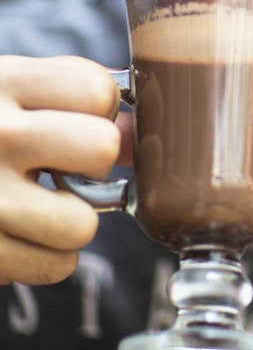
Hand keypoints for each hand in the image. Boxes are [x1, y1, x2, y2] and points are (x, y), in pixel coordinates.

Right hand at [0, 55, 120, 285]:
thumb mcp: (9, 91)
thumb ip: (73, 98)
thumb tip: (141, 138)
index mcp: (1, 84)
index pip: (98, 91)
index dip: (98, 106)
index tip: (75, 113)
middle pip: (101, 149)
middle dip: (94, 159)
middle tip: (65, 163)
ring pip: (82, 225)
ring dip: (70, 219)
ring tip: (39, 203)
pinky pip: (55, 266)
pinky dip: (45, 255)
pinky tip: (17, 231)